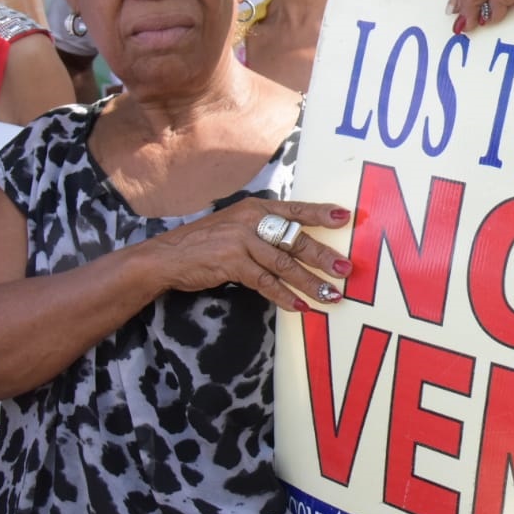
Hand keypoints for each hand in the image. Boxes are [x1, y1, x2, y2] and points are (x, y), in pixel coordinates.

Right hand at [151, 198, 353, 311]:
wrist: (166, 256)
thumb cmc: (207, 242)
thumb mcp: (237, 225)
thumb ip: (265, 230)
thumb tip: (299, 243)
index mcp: (256, 207)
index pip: (295, 209)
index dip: (320, 214)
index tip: (345, 218)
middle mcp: (252, 220)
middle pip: (296, 239)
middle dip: (324, 256)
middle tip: (347, 269)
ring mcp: (241, 241)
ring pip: (285, 264)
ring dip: (311, 282)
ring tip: (331, 295)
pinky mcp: (232, 263)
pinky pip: (265, 282)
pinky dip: (284, 296)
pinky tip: (300, 306)